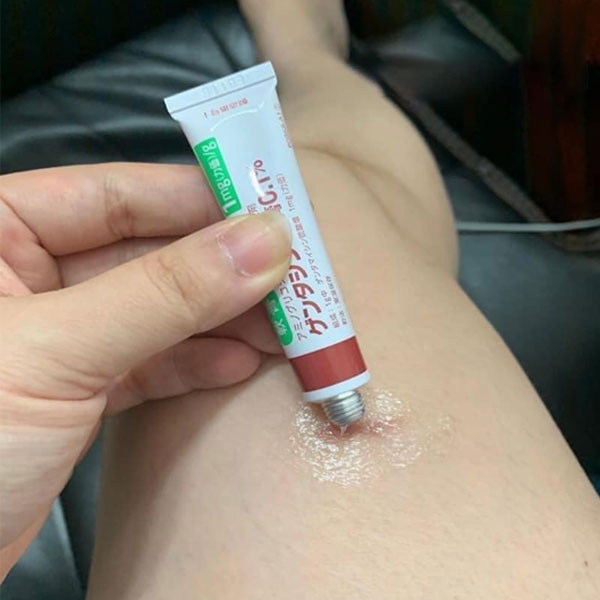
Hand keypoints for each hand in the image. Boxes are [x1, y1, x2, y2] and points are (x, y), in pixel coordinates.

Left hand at [0, 163, 290, 573]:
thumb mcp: (56, 351)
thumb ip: (163, 294)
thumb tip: (261, 243)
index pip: (115, 194)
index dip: (198, 199)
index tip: (270, 209)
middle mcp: (22, 276)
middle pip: (147, 254)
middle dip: (223, 268)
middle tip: (293, 274)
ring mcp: (53, 337)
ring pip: (156, 312)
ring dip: (224, 319)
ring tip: (285, 324)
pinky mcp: (71, 394)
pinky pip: (147, 363)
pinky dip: (196, 363)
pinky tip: (242, 362)